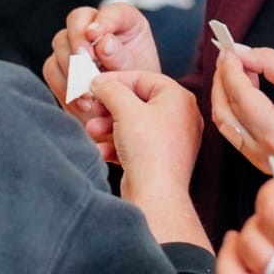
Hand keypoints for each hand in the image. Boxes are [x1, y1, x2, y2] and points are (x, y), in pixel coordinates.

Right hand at [42, 3, 162, 139]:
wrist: (128, 116)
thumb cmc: (139, 89)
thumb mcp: (139, 72)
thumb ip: (122, 57)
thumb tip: (103, 42)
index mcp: (124, 22)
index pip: (110, 11)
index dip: (102, 21)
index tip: (95, 34)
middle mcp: (97, 28)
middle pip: (77, 20)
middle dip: (78, 43)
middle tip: (83, 65)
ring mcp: (76, 45)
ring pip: (60, 44)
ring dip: (71, 69)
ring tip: (87, 94)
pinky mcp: (62, 65)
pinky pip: (52, 69)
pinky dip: (64, 87)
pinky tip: (81, 103)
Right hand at [90, 71, 207, 248]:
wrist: (156, 195)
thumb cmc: (149, 151)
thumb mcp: (125, 109)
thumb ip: (110, 89)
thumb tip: (100, 81)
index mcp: (178, 98)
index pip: (143, 77)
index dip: (115, 80)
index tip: (95, 84)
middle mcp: (180, 117)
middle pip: (137, 102)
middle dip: (109, 107)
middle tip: (93, 109)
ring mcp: (171, 139)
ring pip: (133, 124)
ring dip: (108, 126)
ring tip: (93, 130)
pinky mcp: (160, 159)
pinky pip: (135, 144)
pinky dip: (116, 145)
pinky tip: (101, 149)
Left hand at [211, 43, 273, 184]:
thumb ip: (270, 63)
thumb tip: (243, 53)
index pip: (238, 94)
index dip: (230, 67)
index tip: (230, 48)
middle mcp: (263, 153)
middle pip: (223, 112)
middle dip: (221, 81)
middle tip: (228, 56)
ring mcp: (261, 161)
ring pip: (226, 125)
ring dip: (225, 95)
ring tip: (238, 70)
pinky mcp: (264, 162)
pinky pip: (237, 134)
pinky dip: (235, 110)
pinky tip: (246, 91)